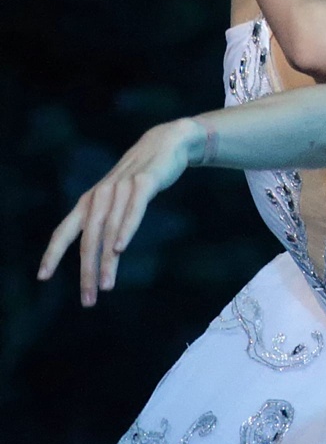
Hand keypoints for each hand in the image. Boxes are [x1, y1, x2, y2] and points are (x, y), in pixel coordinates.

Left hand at [37, 118, 200, 306]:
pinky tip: (119, 248)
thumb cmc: (140, 177)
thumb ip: (106, 220)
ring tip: (106, 286)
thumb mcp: (118, 198)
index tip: (42, 277)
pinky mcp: (144, 183)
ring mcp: (121, 188)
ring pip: (109, 231)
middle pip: (88, 240)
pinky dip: (124, 230)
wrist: (166, 143)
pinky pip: (132, 210)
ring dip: (106, 261)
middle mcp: (99, 196)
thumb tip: (99, 250)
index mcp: (89, 201)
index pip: (64, 231)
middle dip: (86, 272)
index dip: (52, 254)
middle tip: (88, 299)